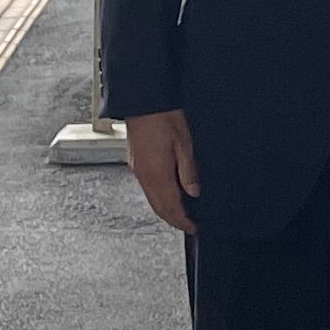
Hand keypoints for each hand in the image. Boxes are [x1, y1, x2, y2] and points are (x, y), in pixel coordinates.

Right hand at [126, 107, 198, 234]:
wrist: (144, 102)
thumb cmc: (164, 117)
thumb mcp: (184, 144)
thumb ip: (188, 172)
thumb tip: (193, 192)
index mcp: (157, 174)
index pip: (170, 208)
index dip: (181, 221)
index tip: (192, 227)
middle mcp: (144, 176)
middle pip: (158, 208)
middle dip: (173, 219)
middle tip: (187, 224)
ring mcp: (137, 170)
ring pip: (151, 199)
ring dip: (165, 208)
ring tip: (181, 211)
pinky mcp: (135, 163)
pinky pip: (147, 188)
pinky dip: (158, 196)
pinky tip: (168, 192)